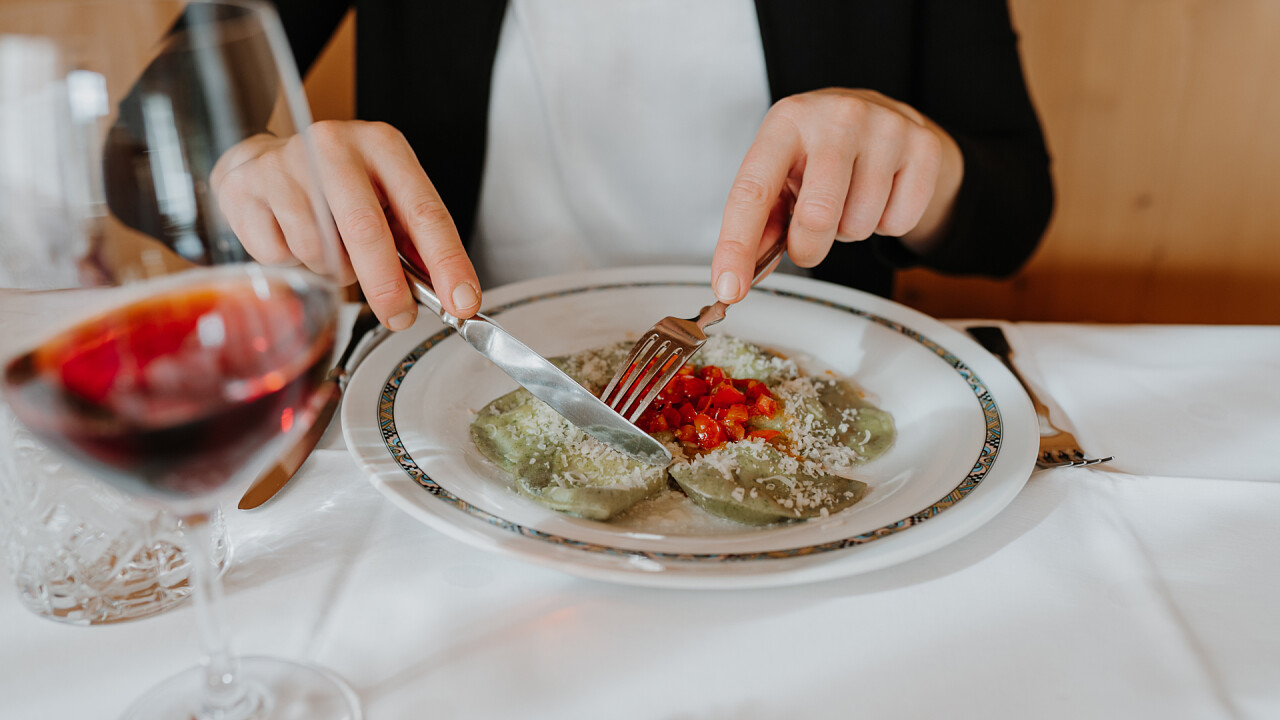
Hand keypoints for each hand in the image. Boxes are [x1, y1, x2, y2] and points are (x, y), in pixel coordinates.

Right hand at [210, 120, 481, 329]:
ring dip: (333, 271)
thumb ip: (412, 241)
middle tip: (400, 316)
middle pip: (366, 231)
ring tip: (329, 249)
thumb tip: (446, 293)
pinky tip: (291, 239)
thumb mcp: (384, 198)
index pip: (424, 210)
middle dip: (387, 286)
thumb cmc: (336, 188)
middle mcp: (333, 147)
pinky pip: (280, 257)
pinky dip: (294, 266)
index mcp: (382, 146)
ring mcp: (285, 164)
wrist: (261, 163)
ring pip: (321, 251)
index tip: (463, 302)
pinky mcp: (246, 189)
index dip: (446, 261)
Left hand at [711, 88, 963, 301]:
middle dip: (808, 248)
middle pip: (817, 216)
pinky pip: (898, 223)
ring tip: (849, 199)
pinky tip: (881, 194)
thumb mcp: (782, 173)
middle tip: (809, 237)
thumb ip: (761, 224)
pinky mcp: (924, 147)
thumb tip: (740, 277)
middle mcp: (836, 116)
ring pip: (859, 225)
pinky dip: (886, 224)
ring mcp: (886, 127)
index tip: (729, 288)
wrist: (886, 118)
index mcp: (787, 121)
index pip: (753, 191)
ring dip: (849, 231)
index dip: (737, 246)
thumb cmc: (822, 151)